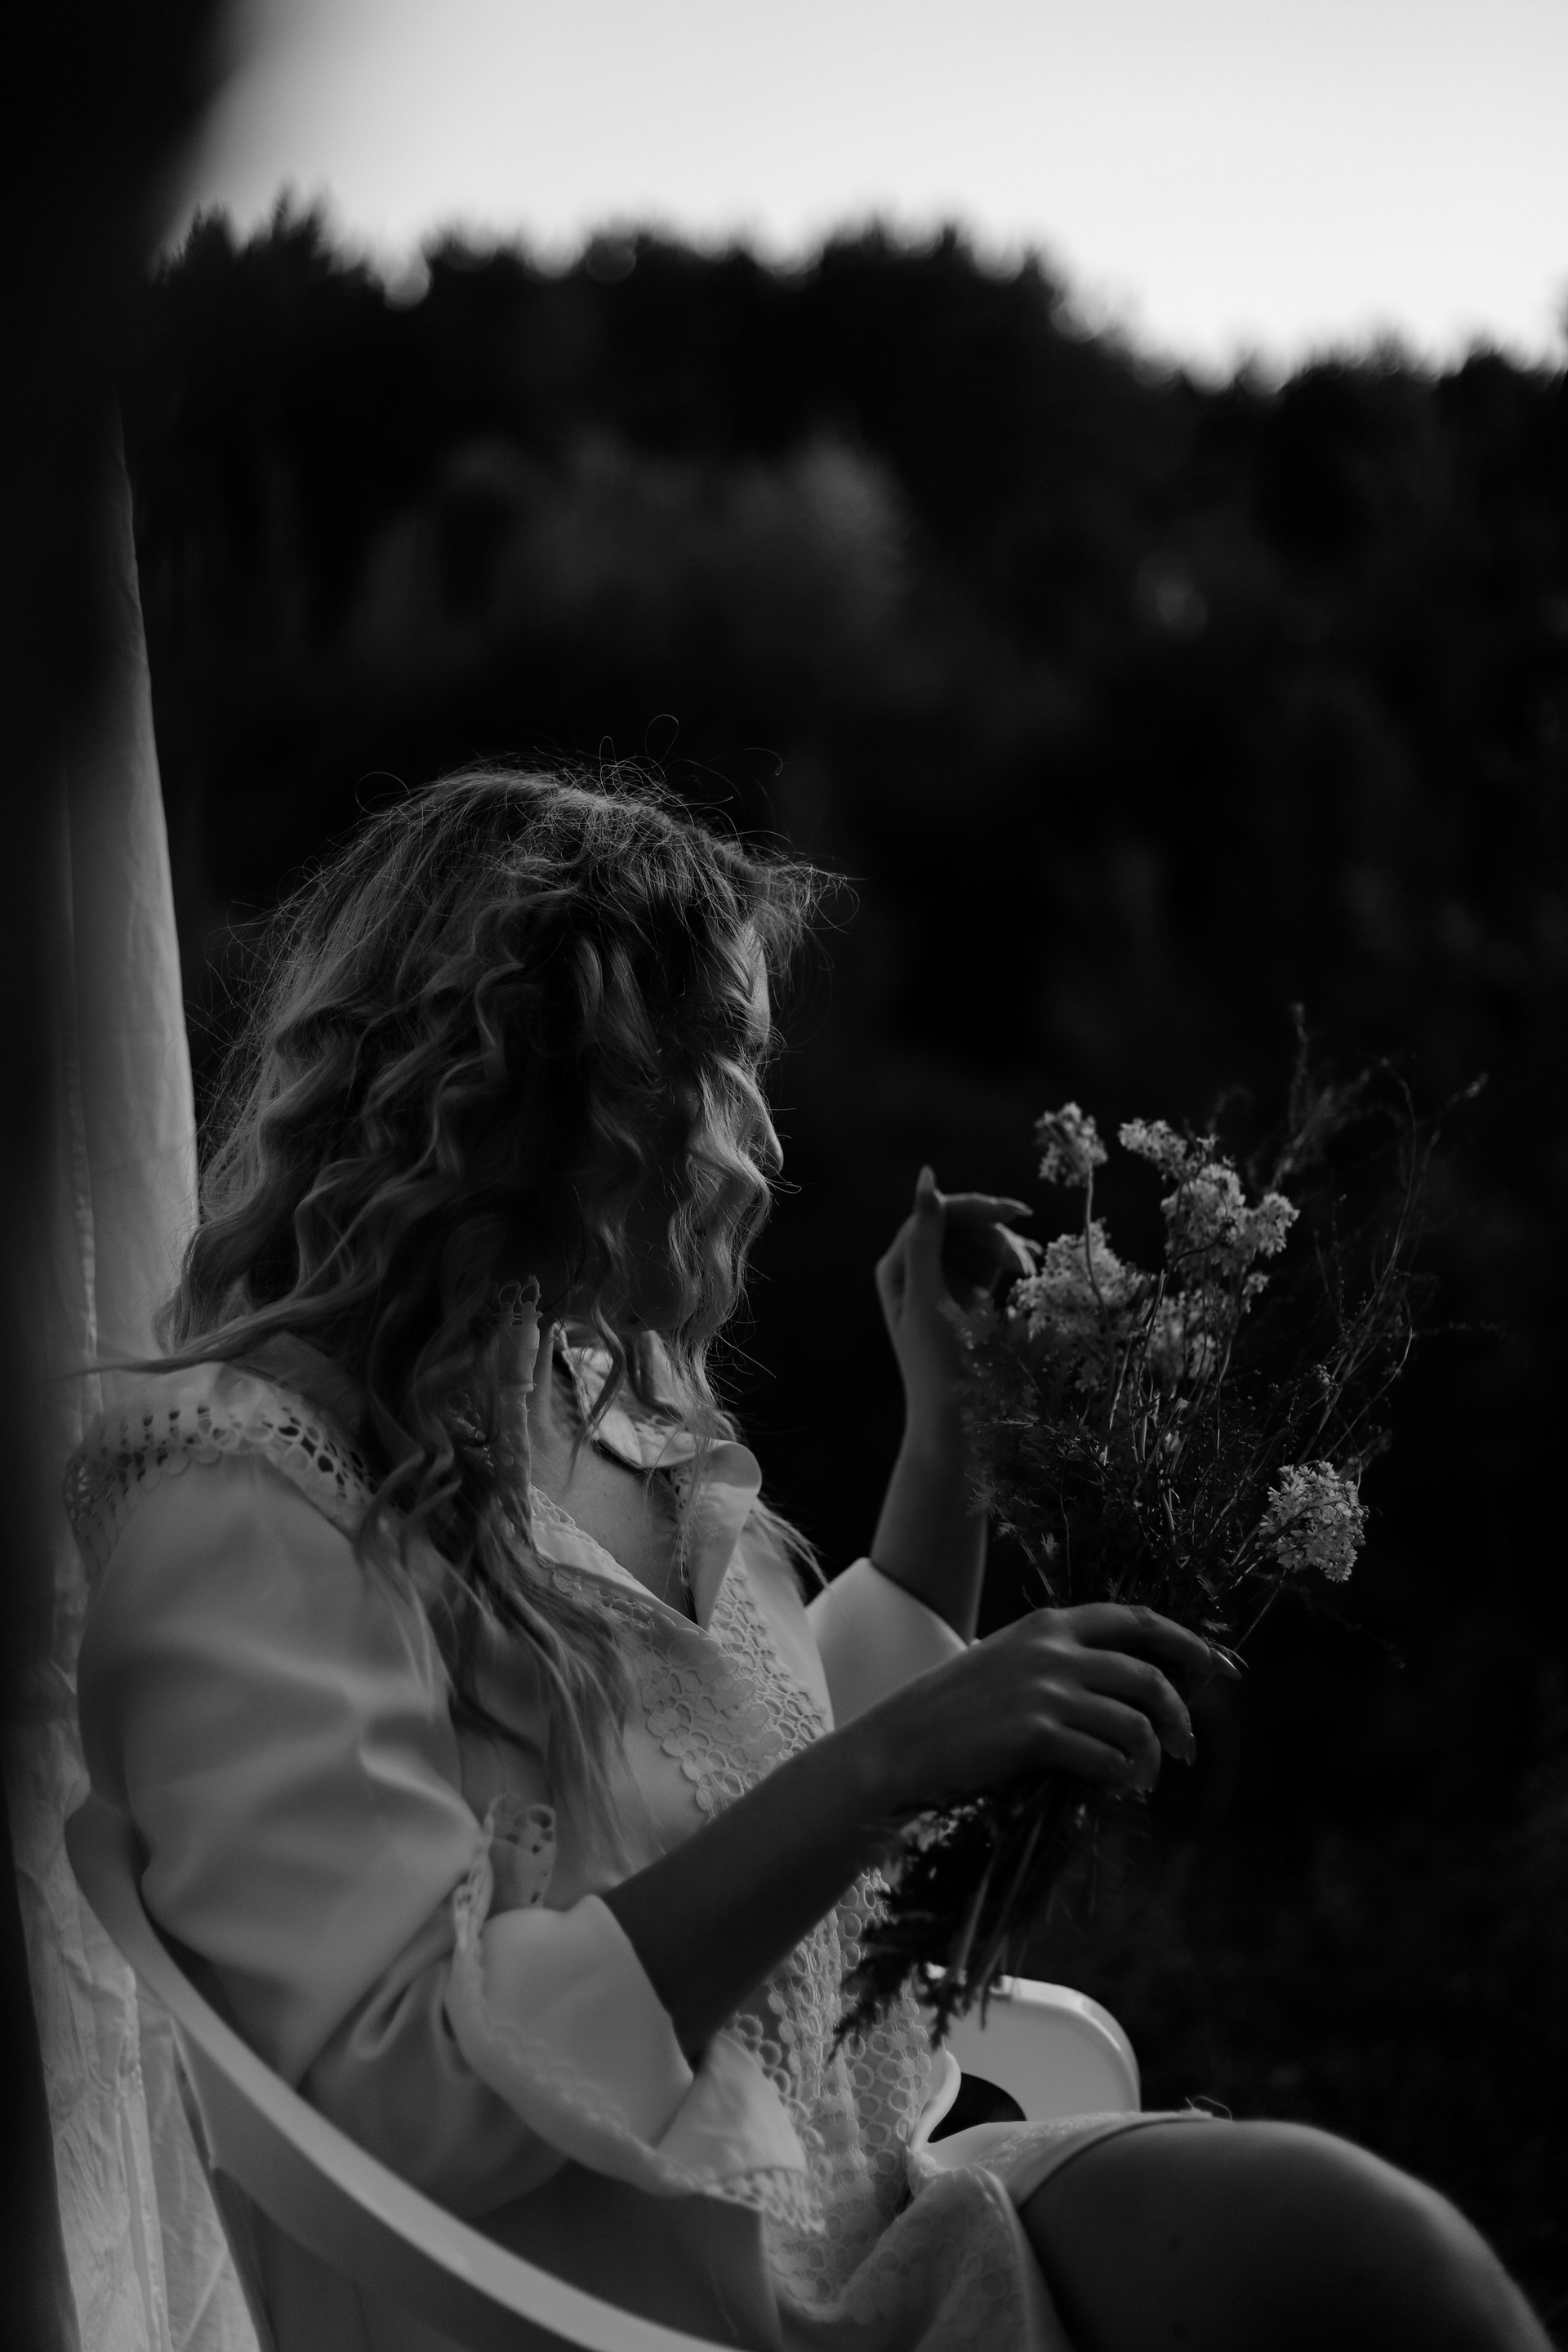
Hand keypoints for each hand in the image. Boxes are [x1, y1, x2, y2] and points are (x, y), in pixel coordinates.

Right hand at [849, 1602, 1236, 1814]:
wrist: (899, 1743)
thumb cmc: (953, 1712)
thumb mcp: (1008, 1663)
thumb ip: (1060, 1664)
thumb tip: (1125, 1693)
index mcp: (1049, 1624)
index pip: (1137, 1620)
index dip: (1187, 1641)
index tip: (1220, 1667)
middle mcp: (1052, 1649)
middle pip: (1148, 1675)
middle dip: (1180, 1714)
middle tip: (1188, 1748)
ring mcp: (1044, 1690)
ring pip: (1135, 1721)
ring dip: (1153, 1757)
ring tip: (1145, 1780)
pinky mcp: (1035, 1734)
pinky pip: (1106, 1758)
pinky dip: (1121, 1777)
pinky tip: (1114, 1788)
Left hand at [874, 1167, 1034, 1440]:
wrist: (958, 1423)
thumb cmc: (938, 1365)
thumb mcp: (930, 1297)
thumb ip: (927, 1237)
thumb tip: (927, 1177)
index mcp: (897, 1267)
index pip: (935, 1215)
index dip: (974, 1208)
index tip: (1016, 1214)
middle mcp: (917, 1270)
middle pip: (959, 1225)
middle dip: (994, 1235)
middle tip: (1026, 1262)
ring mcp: (945, 1283)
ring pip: (979, 1242)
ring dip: (1005, 1250)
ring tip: (1027, 1275)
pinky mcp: (968, 1298)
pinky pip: (990, 1262)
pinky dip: (1009, 1262)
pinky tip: (1028, 1270)